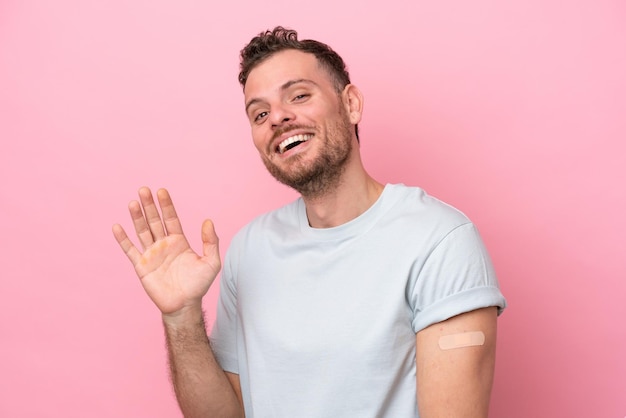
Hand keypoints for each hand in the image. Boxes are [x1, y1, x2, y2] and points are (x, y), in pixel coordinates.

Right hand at [112, 187, 220, 316]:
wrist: (184, 305)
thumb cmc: (198, 285)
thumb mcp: (211, 262)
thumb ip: (210, 241)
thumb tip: (208, 221)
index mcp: (179, 241)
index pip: (171, 218)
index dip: (166, 205)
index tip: (161, 191)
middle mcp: (163, 244)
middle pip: (154, 221)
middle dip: (149, 206)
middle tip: (144, 189)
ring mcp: (152, 254)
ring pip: (142, 231)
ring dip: (136, 217)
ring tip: (132, 203)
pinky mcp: (142, 266)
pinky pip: (130, 250)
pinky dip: (123, 239)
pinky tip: (117, 227)